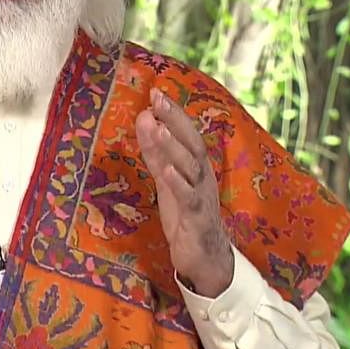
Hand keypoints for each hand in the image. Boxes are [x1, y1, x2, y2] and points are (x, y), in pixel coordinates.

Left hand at [136, 88, 233, 296]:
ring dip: (174, 146)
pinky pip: (188, 197)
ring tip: (158, 126)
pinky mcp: (197, 218)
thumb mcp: (166, 178)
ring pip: (191, 167)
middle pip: (193, 143)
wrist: (206, 258)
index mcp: (196, 166)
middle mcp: (203, 176)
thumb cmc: (186, 215)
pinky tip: (164, 169)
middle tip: (157, 98)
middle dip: (175, 119)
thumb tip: (143, 117)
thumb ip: (155, 151)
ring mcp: (202, 196)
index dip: (173, 112)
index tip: (155, 91)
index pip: (187, 133)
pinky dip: (177, 182)